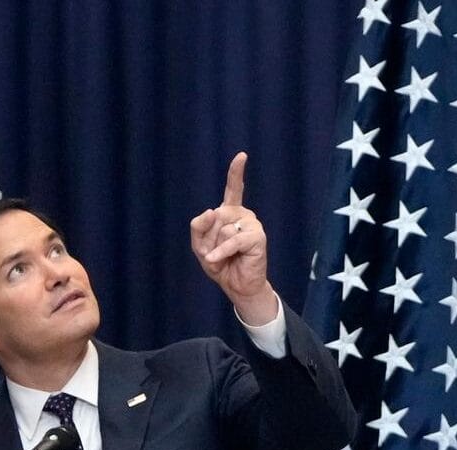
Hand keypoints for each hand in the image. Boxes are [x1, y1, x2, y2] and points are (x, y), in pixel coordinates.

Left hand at [190, 152, 277, 324]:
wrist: (236, 285)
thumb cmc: (220, 263)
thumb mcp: (200, 245)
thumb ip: (198, 227)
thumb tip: (212, 211)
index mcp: (230, 213)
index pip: (233, 189)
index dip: (236, 172)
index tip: (242, 156)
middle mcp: (243, 215)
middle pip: (214, 216)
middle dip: (208, 239)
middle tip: (216, 253)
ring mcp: (252, 224)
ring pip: (222, 228)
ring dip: (215, 247)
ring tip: (223, 257)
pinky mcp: (257, 236)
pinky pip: (232, 239)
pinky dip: (221, 251)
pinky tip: (216, 260)